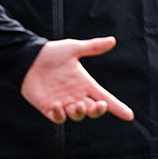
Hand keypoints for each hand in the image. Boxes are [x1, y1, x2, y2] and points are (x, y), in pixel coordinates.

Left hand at [20, 37, 134, 123]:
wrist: (28, 58)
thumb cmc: (51, 53)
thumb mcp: (73, 48)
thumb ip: (92, 47)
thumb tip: (112, 40)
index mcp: (85, 83)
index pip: (105, 97)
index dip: (117, 107)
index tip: (129, 115)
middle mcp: (76, 95)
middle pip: (93, 110)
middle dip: (98, 110)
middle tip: (98, 105)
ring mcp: (63, 103)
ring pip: (77, 116)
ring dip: (79, 113)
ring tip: (76, 105)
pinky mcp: (48, 108)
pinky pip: (57, 118)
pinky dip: (59, 115)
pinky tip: (57, 106)